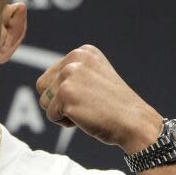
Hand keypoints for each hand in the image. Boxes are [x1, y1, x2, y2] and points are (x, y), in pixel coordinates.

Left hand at [35, 44, 162, 152]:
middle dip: (58, 102)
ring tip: (86, 110)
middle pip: (42, 87)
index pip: (50, 75)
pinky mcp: (66, 95)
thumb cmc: (114, 105)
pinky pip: (51, 116)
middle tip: (86, 104)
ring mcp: (69, 76)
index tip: (90, 95)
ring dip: (61, 112)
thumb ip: (72, 73)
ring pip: (44, 102)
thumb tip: (41, 83)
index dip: (65, 93)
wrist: (134, 121)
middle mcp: (74, 59)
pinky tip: (86, 118)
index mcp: (82, 52)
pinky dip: (65, 122)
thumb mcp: (94, 78)